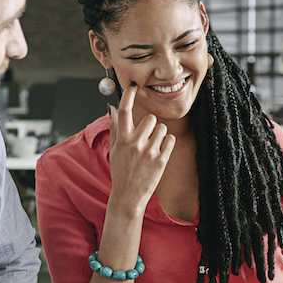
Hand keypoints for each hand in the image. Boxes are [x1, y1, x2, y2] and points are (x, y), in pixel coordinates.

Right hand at [107, 82, 174, 213]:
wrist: (128, 196)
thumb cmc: (121, 172)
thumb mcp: (114, 150)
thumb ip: (115, 128)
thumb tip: (111, 108)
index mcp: (122, 139)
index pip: (124, 111)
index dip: (128, 95)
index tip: (133, 86)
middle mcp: (135, 143)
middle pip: (150, 118)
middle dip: (150, 125)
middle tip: (146, 138)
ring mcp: (149, 152)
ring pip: (162, 128)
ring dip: (159, 134)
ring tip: (152, 148)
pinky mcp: (161, 160)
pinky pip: (170, 139)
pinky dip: (167, 143)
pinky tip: (160, 152)